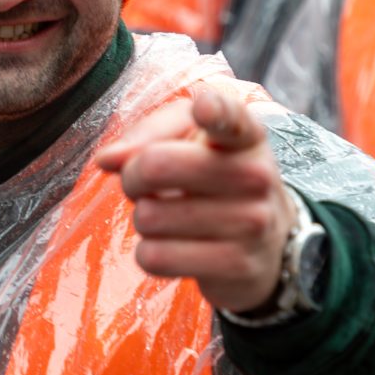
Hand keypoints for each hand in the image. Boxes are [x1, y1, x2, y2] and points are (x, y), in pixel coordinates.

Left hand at [95, 88, 294, 313]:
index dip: (214, 111)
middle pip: (155, 165)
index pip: (231, 118)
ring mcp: (252, 222)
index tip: (204, 108)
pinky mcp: (238, 265)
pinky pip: (156, 257)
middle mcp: (256, 174)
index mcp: (245, 135)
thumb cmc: (214, 181)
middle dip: (132, 176)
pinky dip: (149, 253)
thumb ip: (147, 137)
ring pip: (149, 217)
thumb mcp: (190, 144)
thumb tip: (106, 159)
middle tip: (142, 184)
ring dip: (144, 219)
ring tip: (168, 216)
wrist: (268, 244)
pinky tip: (174, 246)